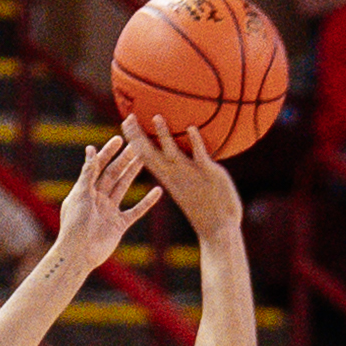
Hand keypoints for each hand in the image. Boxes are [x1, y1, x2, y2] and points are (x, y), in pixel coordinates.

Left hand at [46, 131, 163, 274]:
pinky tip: (157, 190)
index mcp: (86, 189)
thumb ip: (88, 172)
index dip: (108, 152)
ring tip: (147, 159)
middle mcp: (98, 198)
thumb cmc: (74, 224)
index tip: (120, 139)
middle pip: (114, 174)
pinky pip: (135, 211)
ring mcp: (109, 211)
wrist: (79, 254)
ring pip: (124, 187)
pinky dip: (146, 202)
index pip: (98, 166)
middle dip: (125, 159)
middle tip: (139, 145)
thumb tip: (90, 149)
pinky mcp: (119, 225)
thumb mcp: (81, 194)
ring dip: (134, 174)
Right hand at [121, 116, 240, 239]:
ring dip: (163, 135)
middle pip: (150, 153)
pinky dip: (196, 142)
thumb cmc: (206, 209)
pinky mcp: (209, 173)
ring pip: (172, 153)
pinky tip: (192, 128)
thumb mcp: (190, 188)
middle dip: (138, 135)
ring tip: (156, 117)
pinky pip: (200, 155)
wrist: (219, 229)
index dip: (134, 139)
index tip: (125, 122)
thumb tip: (184, 156)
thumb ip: (184, 171)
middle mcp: (175, 176)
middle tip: (128, 116)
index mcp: (168, 179)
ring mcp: (191, 174)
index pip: (144, 156)